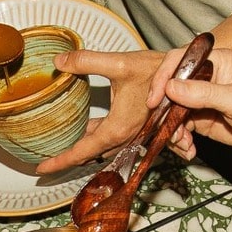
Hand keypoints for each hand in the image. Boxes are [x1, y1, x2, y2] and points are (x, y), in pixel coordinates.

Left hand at [35, 49, 164, 173]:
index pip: (81, 152)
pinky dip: (95, 137)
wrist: (189, 71)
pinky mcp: (137, 127)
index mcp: (118, 129)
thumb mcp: (120, 64)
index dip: (60, 161)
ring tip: (60, 146)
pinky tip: (86, 129)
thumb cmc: (159, 69)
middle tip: (45, 160)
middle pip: (89, 153)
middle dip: (67, 157)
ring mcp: (133, 133)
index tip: (41, 169)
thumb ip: (87, 62)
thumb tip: (59, 61)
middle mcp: (125, 136)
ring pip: (100, 146)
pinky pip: (111, 138)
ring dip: (81, 148)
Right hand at [151, 47, 231, 155]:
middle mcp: (205, 80)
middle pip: (169, 91)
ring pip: (171, 113)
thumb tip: (171, 87)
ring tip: (183, 144)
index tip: (155, 101)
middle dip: (164, 114)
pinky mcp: (202, 120)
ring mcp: (202, 101)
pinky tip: (189, 150)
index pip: (179, 62)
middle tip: (169, 132)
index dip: (162, 79)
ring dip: (171, 132)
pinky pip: (180, 129)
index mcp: (216, 64)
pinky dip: (179, 142)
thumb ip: (203, 93)